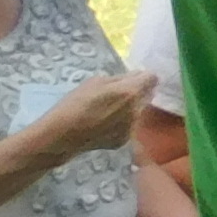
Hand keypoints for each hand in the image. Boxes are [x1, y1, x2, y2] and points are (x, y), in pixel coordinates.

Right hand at [27, 69, 156, 166]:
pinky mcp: (125, 140)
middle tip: (119, 93)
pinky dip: (122, 122)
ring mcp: (132, 127)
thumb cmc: (77, 103)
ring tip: (108, 110)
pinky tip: (105, 123)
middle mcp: (137, 110)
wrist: (64, 134)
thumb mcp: (96, 81)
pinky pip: (129, 125)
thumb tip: (134, 77)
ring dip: (130, 108)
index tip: (133, 78)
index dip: (143, 77)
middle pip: (147, 95)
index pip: (152, 78)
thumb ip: (120, 79)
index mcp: (131, 92)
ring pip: (139, 111)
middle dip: (138, 92)